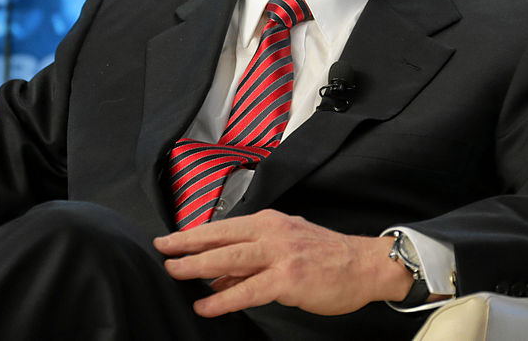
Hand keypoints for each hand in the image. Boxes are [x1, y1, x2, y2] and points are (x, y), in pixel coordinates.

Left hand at [153, 209, 412, 316]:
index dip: (194, 233)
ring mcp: (280, 254)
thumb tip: (217, 276)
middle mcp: (271, 232)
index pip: (223, 226)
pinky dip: (224, 298)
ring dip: (197, 266)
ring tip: (174, 272)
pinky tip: (206, 305)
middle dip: (186, 245)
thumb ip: (254, 260)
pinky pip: (248, 289)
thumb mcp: (287, 246)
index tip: (169, 240)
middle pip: (220, 237)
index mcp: (270, 221)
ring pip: (229, 257)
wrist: (366, 265)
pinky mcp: (288, 278)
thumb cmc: (329, 257)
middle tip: (161, 251)